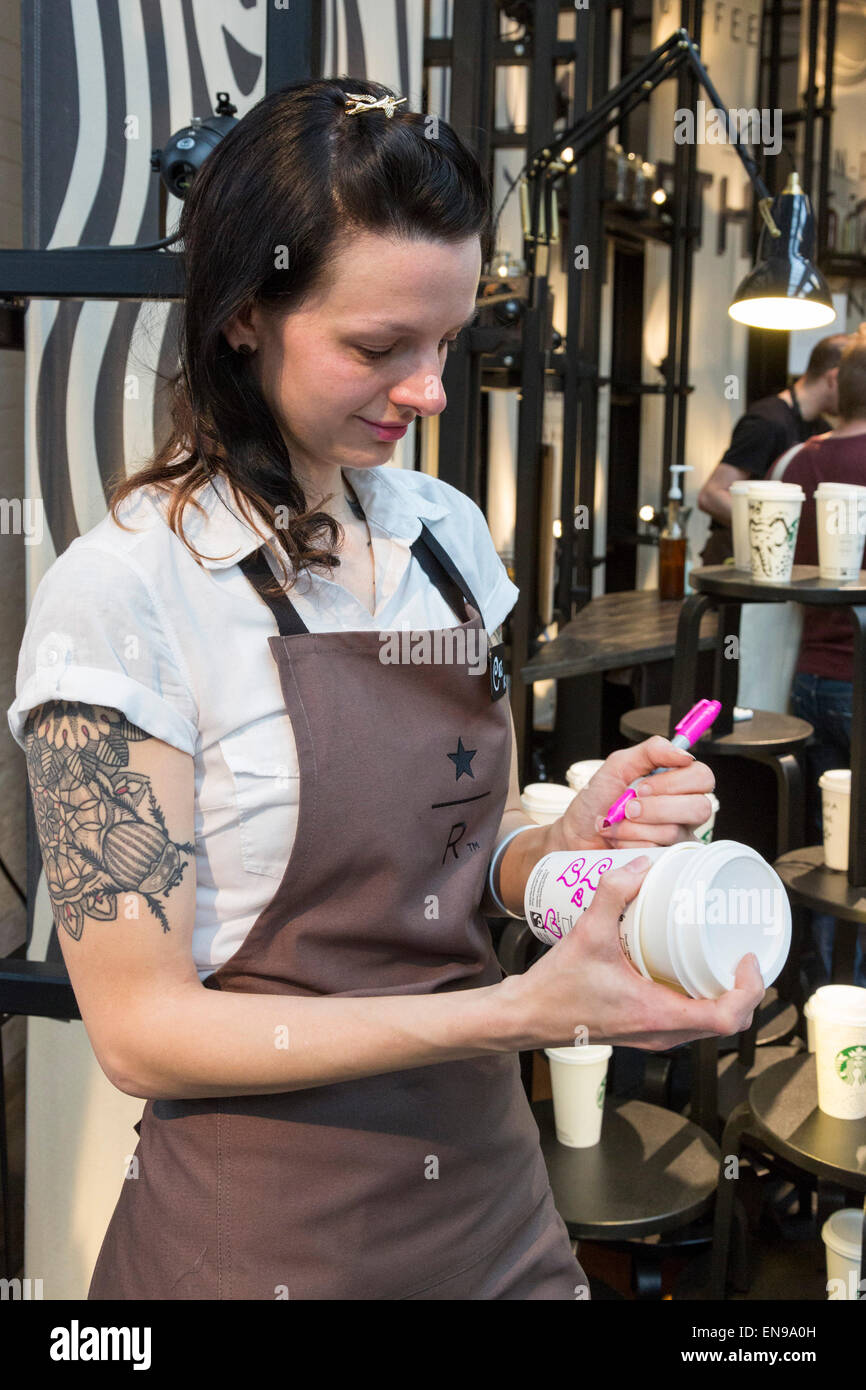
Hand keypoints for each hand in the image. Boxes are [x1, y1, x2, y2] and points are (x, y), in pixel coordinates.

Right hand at [501, 858, 765, 1050]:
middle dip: (744, 991)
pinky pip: (688, 1021)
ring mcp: (653, 1036)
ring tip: (721, 959)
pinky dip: (700, 999)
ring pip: (708, 1025)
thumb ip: (612, 894)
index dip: (750, 989)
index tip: (749, 959)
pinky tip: (688, 972)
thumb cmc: (555, 988)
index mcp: (658, 1016)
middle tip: (742, 954)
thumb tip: (640, 865)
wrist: (526, 1016)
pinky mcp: (643, 1031)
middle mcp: (662, 1034)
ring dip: (724, 996)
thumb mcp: (586, 933)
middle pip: (727, 1023)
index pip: (727, 1018)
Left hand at [548, 735, 714, 851]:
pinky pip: (658, 852)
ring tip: (616, 823)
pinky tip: (618, 840)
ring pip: (674, 832)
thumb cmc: (597, 801)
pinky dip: (629, 843)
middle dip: (656, 808)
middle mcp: (684, 811)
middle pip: (700, 808)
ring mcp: (677, 838)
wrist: (576, 834)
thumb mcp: (618, 766)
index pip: (702, 777)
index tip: (641, 787)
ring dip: (635, 827)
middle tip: (629, 808)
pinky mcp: (665, 861)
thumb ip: (651, 751)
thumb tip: (684, 753)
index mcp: (677, 784)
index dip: (673, 783)